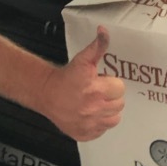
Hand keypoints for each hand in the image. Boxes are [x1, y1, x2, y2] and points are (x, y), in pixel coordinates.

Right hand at [40, 26, 124, 140]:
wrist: (46, 94)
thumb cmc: (66, 77)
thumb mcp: (83, 59)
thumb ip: (97, 46)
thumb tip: (104, 31)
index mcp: (95, 89)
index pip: (120, 88)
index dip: (112, 83)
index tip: (102, 81)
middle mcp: (93, 108)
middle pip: (119, 104)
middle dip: (111, 96)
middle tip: (99, 91)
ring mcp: (89, 123)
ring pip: (115, 119)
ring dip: (108, 111)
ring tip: (97, 103)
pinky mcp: (85, 134)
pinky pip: (103, 130)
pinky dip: (99, 123)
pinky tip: (91, 114)